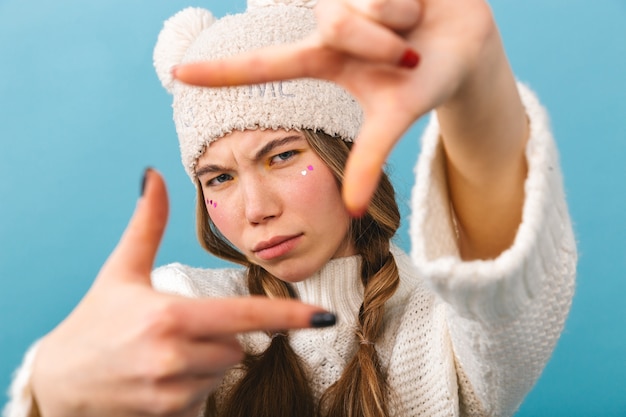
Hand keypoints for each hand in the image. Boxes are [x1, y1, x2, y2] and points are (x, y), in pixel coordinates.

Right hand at [31, 169, 332, 416]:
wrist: (59, 380)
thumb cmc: (94, 321)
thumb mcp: (121, 271)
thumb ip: (147, 225)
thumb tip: (153, 176)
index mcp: (171, 316)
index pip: (245, 316)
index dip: (288, 316)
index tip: (323, 317)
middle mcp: (173, 356)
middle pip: (237, 347)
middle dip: (220, 337)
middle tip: (179, 330)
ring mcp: (170, 390)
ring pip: (222, 371)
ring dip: (206, 361)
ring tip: (164, 354)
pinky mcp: (166, 414)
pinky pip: (204, 396)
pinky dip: (192, 385)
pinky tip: (160, 376)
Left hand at [173, 0, 498, 215]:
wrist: (467, 45)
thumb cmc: (425, 80)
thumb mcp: (395, 116)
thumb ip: (369, 158)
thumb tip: (352, 214)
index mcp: (323, 59)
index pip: (265, 64)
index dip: (222, 71)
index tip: (176, 76)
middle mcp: (327, 21)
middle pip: (334, 25)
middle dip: (377, 43)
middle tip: (405, 53)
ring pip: (363, 4)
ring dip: (400, 19)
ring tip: (413, 25)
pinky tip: (420, 1)